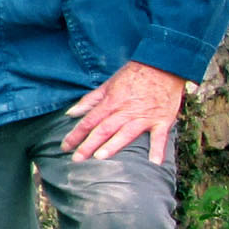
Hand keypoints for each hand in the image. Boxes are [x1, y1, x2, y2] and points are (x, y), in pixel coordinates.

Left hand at [62, 61, 186, 162]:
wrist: (163, 65)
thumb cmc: (133, 75)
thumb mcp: (108, 84)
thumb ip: (90, 100)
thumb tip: (71, 113)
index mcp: (111, 102)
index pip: (89, 121)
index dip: (75, 134)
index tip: (65, 147)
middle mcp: (126, 111)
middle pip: (103, 129)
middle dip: (88, 145)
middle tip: (76, 159)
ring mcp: (144, 116)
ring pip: (126, 133)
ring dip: (113, 145)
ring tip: (100, 157)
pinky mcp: (162, 120)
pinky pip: (160, 137)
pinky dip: (158, 149)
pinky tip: (154, 163)